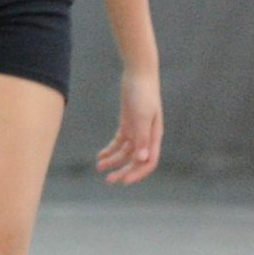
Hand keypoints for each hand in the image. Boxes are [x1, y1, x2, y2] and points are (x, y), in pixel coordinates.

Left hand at [94, 67, 161, 184]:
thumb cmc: (143, 93)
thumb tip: (142, 159)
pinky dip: (110, 149)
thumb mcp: (142, 115)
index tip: (123, 181)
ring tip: (99, 166)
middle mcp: (147, 136)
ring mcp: (137, 130)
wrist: (138, 74)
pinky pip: (119, 142)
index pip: (148, 162)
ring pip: (125, 152)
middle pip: (135, 160)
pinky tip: (100, 155)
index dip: (137, 173)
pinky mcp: (128, 124)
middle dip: (123, 170)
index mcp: (154, 137)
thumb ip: (142, 137)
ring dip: (113, 160)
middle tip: (109, 180)